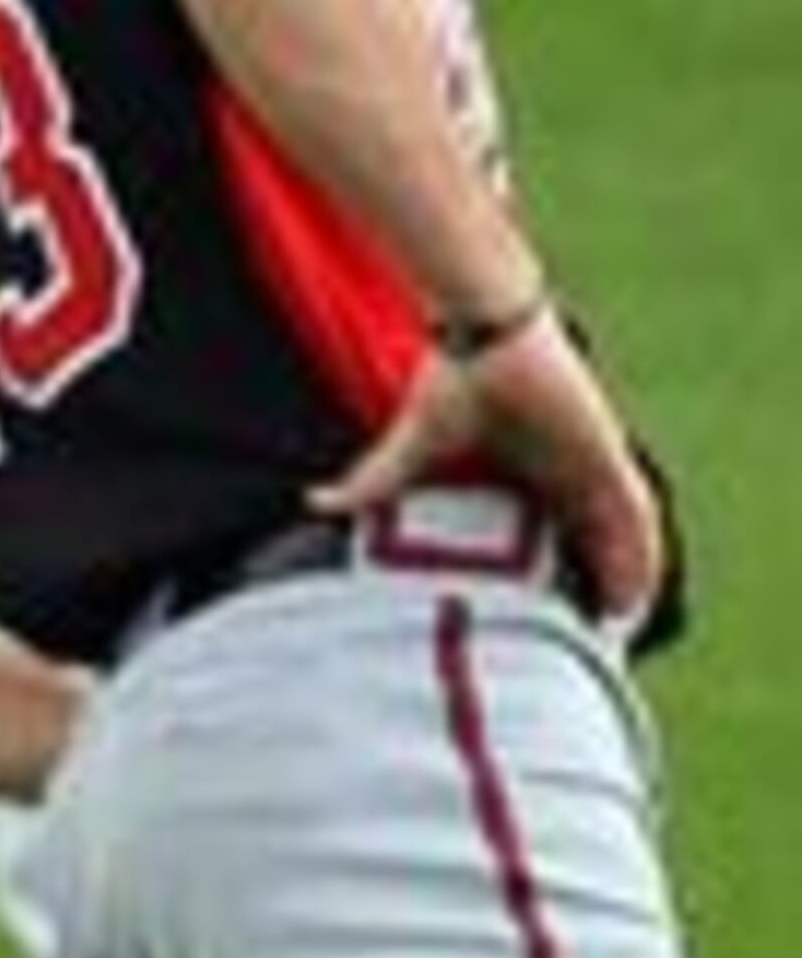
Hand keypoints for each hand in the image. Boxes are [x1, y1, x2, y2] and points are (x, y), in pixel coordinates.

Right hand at [313, 313, 665, 627]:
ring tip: (626, 619)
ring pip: (616, 530)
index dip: (551, 572)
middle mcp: (563, 468)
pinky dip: (640, 548)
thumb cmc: (454, 376)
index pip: (547, 529)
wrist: (489, 328)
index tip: (548, 616)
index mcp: (526, 470)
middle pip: (587, 536)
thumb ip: (373, 482)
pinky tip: (643, 586)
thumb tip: (314, 505)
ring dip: (624, 572)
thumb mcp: (412, 447)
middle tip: (594, 629)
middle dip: (594, 579)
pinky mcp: (604, 450)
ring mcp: (588, 459)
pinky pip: (631, 510)